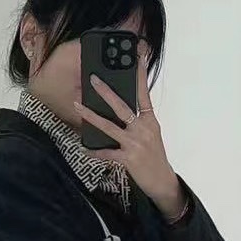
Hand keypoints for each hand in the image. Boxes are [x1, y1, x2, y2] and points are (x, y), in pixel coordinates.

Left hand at [79, 44, 187, 221]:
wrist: (162, 181)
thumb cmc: (155, 156)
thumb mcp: (151, 134)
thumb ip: (140, 120)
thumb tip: (123, 107)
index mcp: (150, 121)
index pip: (144, 94)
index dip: (140, 76)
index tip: (136, 58)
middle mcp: (143, 129)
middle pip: (122, 106)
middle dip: (106, 92)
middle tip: (93, 78)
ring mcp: (135, 144)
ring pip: (109, 126)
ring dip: (91, 115)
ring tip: (77, 106)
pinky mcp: (128, 159)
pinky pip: (107, 153)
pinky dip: (95, 151)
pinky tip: (84, 147)